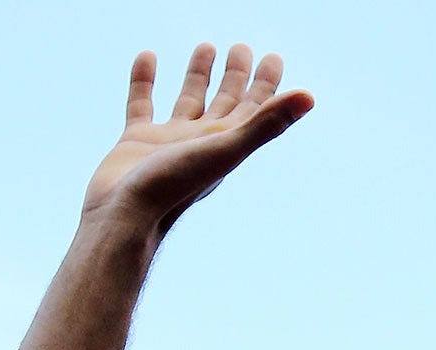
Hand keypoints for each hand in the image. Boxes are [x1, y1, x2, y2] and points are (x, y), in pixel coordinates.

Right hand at [82, 42, 313, 232]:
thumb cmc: (176, 186)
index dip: (266, 84)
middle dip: (236, 75)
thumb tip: (310, 96)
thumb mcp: (226, 148)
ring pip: (189, 100)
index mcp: (226, 144)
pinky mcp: (136, 142)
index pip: (254, 109)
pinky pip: (143, 103)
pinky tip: (148, 56)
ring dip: (199, 75)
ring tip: (207, 46)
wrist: (125, 216)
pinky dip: (145, 80)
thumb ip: (266, 123)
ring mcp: (169, 142)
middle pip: (226, 102)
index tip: (273, 57)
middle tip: (242, 47)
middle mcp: (201, 142)